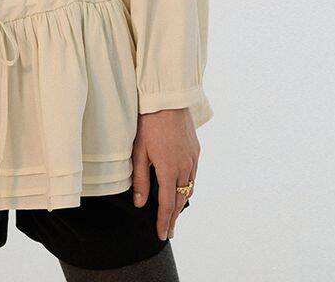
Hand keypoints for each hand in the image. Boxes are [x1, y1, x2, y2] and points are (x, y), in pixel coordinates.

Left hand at [131, 107, 198, 240]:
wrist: (167, 99)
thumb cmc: (148, 123)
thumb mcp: (139, 152)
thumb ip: (140, 180)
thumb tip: (140, 204)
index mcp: (169, 170)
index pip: (166, 204)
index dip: (164, 221)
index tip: (161, 235)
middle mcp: (185, 167)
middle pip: (180, 199)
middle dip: (173, 217)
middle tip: (168, 231)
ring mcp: (192, 158)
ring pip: (189, 188)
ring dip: (181, 202)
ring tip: (174, 214)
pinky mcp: (195, 149)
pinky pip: (193, 175)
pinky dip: (188, 186)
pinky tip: (182, 188)